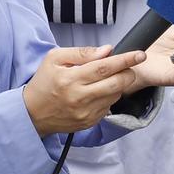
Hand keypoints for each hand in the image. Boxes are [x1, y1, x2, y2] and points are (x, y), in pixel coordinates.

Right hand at [21, 45, 144, 134]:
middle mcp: (80, 97)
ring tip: (106, 78)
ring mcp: (86, 113)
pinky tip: (98, 92)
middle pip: (116, 84)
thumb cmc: (43, 82)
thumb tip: (107, 50)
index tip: (141, 54)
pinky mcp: (89, 122)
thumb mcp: (55, 58)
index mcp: (71, 79)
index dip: (125, 59)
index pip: (105, 67)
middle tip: (127, 66)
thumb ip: (82, 53)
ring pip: (115, 95)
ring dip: (118, 84)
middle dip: (128, 72)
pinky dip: (109, 97)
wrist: (32, 113)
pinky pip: (109, 107)